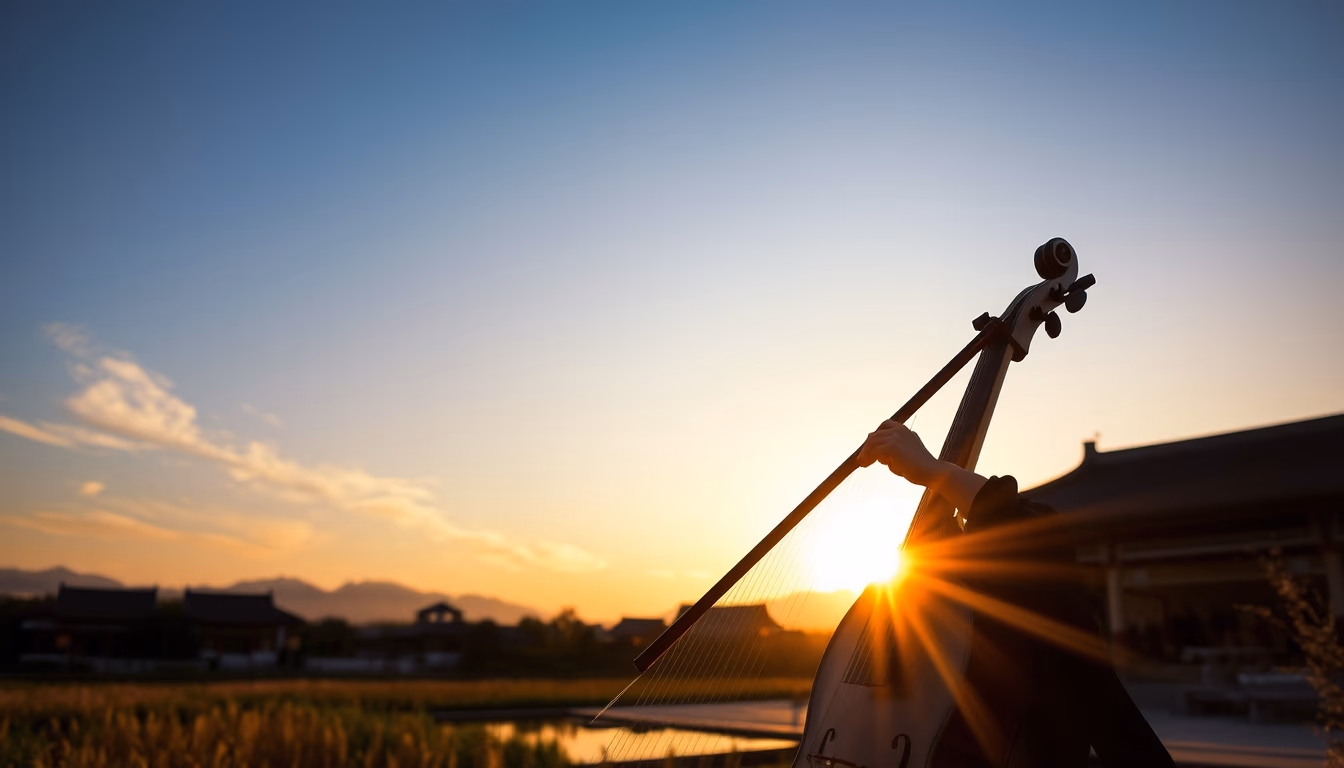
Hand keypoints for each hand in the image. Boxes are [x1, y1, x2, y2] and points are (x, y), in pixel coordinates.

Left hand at [858, 419, 988, 513]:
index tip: (869, 447)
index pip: (885, 425)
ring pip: (873, 442)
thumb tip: (877, 453)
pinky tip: (866, 465)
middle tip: (861, 459)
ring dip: (865, 453)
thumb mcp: (903, 457)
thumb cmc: (919, 469)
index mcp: (905, 430)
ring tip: (863, 464)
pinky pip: (874, 450)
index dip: (875, 435)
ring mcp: (896, 436)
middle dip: (867, 447)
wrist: (933, 473)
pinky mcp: (892, 446)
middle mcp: (900, 430)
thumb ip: (892, 453)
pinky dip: (868, 457)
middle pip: (876, 435)